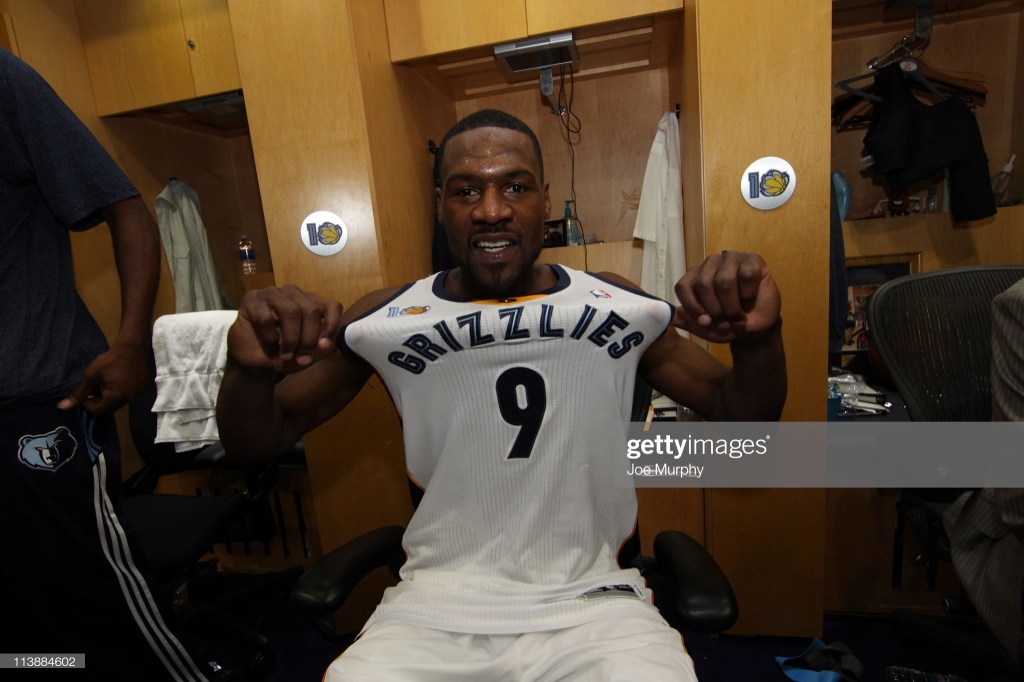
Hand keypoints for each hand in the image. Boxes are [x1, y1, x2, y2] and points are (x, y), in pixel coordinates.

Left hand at [57, 344, 147, 414]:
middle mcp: (127, 400)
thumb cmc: (110, 360)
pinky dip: (119, 392)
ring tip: (104, 383)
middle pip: (108, 409)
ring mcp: (136, 394)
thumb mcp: (91, 376)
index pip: (96, 411)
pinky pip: (127, 395)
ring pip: (118, 403)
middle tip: (93, 387)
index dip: (86, 404)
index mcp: (115, 399)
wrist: (133, 347)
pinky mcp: (141, 388)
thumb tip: (63, 407)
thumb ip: (78, 393)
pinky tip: (117, 380)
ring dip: (109, 397)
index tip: (84, 391)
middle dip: (98, 401)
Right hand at [229, 285, 344, 375]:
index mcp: (311, 303)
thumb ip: (317, 348)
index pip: (332, 306)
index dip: (332, 325)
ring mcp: (273, 293)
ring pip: (291, 311)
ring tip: (286, 355)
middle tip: (302, 358)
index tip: (324, 345)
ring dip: (291, 339)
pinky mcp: (252, 299)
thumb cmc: (282, 354)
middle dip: (309, 338)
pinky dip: (270, 335)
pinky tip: (269, 341)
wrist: (252, 361)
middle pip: (312, 310)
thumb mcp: (304, 354)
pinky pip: (266, 317)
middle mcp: (294, 294)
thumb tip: (324, 344)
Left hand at [672, 251, 780, 343]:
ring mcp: (731, 259)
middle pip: (704, 284)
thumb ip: (685, 319)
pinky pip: (746, 277)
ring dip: (733, 307)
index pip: (683, 286)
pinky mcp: (752, 260)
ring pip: (724, 282)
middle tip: (726, 323)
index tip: (705, 322)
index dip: (693, 307)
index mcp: (694, 277)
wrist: (756, 327)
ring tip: (738, 317)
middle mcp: (710, 264)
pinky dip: (749, 294)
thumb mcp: (704, 327)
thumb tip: (668, 315)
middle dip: (716, 311)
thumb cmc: (727, 324)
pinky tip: (751, 297)